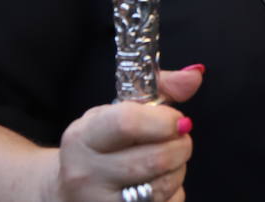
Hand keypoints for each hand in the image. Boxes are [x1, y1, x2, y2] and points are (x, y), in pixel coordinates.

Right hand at [52, 65, 203, 201]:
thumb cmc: (103, 146)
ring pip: (162, 187)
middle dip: (180, 146)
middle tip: (180, 140)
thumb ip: (161, 89)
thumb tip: (195, 75)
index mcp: (83, 136)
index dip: (164, 120)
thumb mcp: (120, 110)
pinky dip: (173, 194)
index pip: (127, 123)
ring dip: (178, 170)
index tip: (177, 120)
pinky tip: (160, 185)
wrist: (68, 193)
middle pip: (154, 159)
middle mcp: (84, 173)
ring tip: (170, 162)